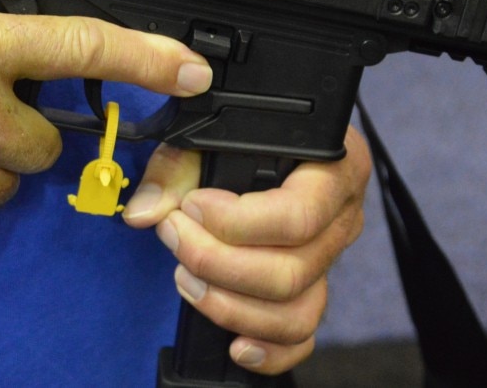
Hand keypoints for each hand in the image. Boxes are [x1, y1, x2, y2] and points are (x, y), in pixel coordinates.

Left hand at [123, 127, 371, 374]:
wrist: (272, 153)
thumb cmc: (247, 141)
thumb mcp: (213, 137)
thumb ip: (177, 167)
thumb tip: (143, 212)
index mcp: (335, 170)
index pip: (297, 215)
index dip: (235, 222)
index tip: (191, 206)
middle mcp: (342, 219)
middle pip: (291, 270)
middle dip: (217, 261)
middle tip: (174, 234)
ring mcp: (331, 262)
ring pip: (295, 310)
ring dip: (229, 305)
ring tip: (185, 277)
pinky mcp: (313, 293)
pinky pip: (302, 336)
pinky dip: (269, 350)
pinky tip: (234, 344)